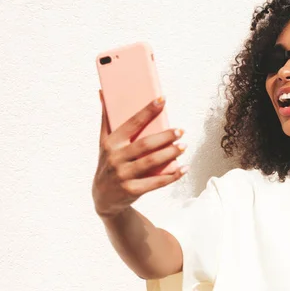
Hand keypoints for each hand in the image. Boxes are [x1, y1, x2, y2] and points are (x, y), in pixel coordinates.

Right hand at [92, 91, 187, 218]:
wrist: (104, 198)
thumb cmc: (109, 164)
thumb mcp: (104, 143)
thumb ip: (106, 120)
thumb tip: (103, 92)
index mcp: (110, 143)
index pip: (131, 123)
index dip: (147, 111)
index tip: (162, 99)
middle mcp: (115, 158)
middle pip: (144, 145)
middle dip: (165, 136)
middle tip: (181, 130)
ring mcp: (123, 175)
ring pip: (151, 162)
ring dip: (170, 153)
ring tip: (184, 146)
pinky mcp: (132, 190)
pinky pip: (156, 182)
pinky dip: (172, 176)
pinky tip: (184, 168)